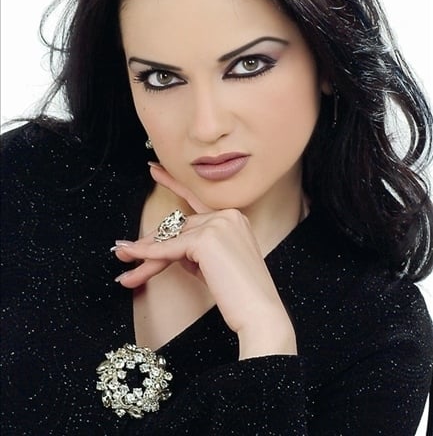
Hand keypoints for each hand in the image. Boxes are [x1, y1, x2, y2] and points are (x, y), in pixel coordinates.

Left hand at [113, 163, 296, 357]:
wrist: (260, 314)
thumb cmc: (239, 295)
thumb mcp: (214, 264)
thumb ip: (194, 250)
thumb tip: (169, 249)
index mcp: (234, 217)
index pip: (195, 201)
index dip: (172, 184)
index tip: (154, 169)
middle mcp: (227, 215)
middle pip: (178, 227)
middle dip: (151, 242)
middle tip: (124, 253)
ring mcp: (218, 224)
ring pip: (171, 238)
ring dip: (145, 253)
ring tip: (124, 262)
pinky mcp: (206, 239)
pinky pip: (170, 248)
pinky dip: (148, 254)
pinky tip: (131, 255)